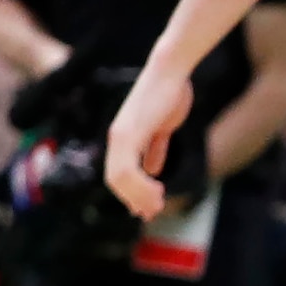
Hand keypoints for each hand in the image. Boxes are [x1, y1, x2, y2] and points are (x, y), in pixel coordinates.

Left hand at [101, 59, 192, 219]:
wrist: (171, 72)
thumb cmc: (168, 95)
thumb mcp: (162, 127)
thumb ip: (154, 148)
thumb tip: (152, 170)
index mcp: (123, 138)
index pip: (117, 174)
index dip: (129, 193)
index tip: (144, 208)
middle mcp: (117, 138)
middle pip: (114, 180)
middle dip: (133, 199)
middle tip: (150, 213)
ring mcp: (121, 135)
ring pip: (119, 177)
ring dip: (137, 195)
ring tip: (155, 205)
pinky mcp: (130, 132)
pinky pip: (128, 167)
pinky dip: (140, 184)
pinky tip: (156, 190)